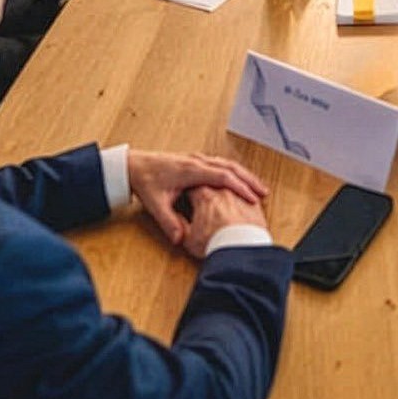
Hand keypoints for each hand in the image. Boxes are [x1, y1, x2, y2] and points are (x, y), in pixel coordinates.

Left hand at [126, 150, 268, 246]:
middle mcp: (197, 162)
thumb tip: (180, 238)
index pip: (222, 176)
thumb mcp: (155, 205)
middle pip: (230, 167)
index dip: (239, 187)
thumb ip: (168, 222)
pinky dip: (234, 172)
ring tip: (256, 187)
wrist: (134, 165)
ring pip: (227, 164)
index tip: (252, 197)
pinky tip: (239, 180)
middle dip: (249, 179)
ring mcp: (197, 159)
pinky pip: (220, 164)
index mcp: (190, 170)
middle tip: (263, 192)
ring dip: (243, 174)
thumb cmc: (145, 181)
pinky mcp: (196, 161)